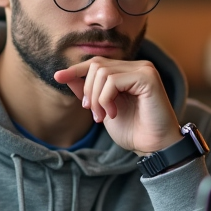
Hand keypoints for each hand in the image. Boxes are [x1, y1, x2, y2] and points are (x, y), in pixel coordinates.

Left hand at [53, 58, 179, 154]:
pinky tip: (113, 113)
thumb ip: (88, 92)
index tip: (57, 77)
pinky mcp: (148, 77)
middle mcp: (138, 66)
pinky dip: (106, 99)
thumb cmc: (133, 131)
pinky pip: (113, 80)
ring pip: (103, 72)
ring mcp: (144, 69)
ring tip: (103, 117)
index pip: (97, 63)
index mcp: (128, 72)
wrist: (153, 147)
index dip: (76, 70)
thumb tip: (64, 76)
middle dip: (89, 91)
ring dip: (97, 98)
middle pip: (97, 66)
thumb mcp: (103, 109)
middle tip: (95, 115)